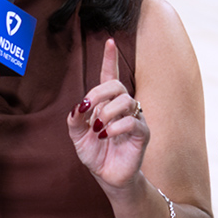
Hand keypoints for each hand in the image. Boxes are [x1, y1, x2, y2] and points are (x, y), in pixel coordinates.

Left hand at [66, 36, 149, 191]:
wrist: (108, 176)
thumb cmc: (96, 154)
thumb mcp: (78, 136)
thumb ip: (74, 120)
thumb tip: (77, 106)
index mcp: (107, 104)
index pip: (109, 76)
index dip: (109, 59)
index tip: (109, 41)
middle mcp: (123, 108)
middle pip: (116, 85)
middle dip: (99, 93)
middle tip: (89, 109)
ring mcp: (135, 119)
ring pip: (125, 100)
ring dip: (107, 112)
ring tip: (99, 128)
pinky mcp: (142, 134)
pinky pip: (133, 121)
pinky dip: (116, 127)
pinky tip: (108, 135)